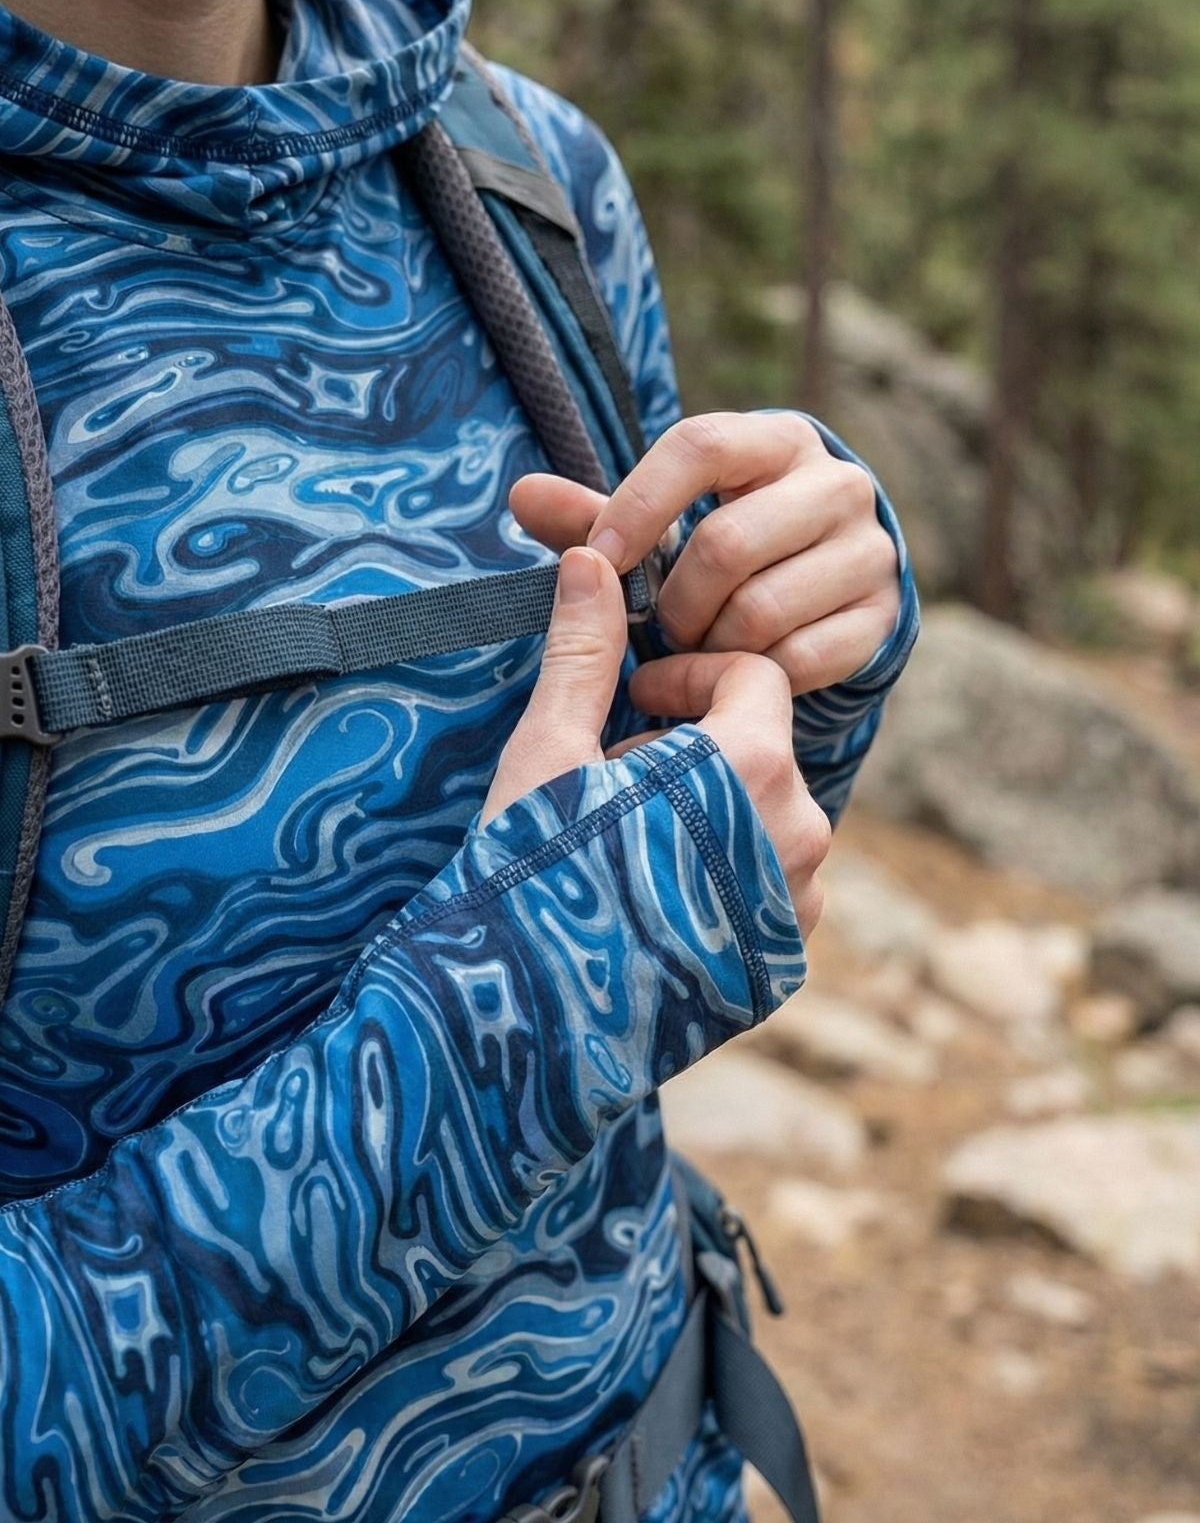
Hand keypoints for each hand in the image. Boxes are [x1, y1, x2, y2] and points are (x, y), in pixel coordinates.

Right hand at [482, 547, 830, 936]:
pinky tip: (644, 901)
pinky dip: (719, 877)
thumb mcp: (551, 752)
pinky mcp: (782, 968)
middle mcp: (800, 838)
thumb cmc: (530, 874)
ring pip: (767, 822)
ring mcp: (796, 910)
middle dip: (693, 747)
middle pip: (762, 751)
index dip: (689, 676)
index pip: (753, 678)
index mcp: (754, 769)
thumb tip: (589, 558)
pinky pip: (767, 889)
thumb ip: (586, 652)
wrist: (522, 1032)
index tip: (634, 700)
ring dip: (706, 812)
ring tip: (622, 841)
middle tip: (611, 778)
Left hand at [509, 411, 901, 699]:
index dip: (638, 506)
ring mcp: (869, 551)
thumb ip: (594, 517)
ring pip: (763, 609)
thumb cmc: (725, 543)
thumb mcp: (664, 523)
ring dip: (709, 646)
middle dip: (675, 601)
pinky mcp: (883, 617)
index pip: (700, 447)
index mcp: (775, 440)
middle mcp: (838, 484)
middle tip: (657, 631)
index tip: (598, 563)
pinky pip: (800, 659)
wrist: (829, 584)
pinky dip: (751, 678)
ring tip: (692, 652)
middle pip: (729, 542)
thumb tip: (522, 493)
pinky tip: (733, 675)